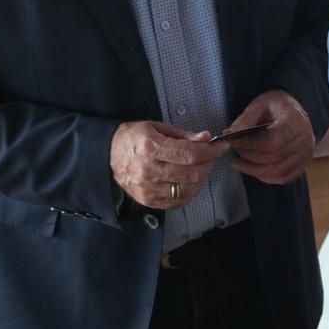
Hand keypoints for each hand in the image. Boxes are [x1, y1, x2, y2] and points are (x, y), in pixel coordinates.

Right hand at [111, 121, 227, 210]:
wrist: (106, 156)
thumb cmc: (132, 138)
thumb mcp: (156, 127)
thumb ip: (183, 135)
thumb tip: (206, 138)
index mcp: (151, 148)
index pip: (190, 154)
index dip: (211, 151)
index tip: (221, 146)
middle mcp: (149, 170)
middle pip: (192, 174)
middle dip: (208, 164)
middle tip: (210, 156)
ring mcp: (148, 188)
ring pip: (188, 189)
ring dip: (201, 178)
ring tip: (199, 167)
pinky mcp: (148, 200)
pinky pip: (177, 201)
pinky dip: (189, 191)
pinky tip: (189, 181)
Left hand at [221, 89, 314, 185]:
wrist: (296, 112)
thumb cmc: (277, 106)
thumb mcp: (260, 104)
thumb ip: (245, 119)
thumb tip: (229, 135)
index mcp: (294, 121)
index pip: (272, 140)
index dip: (249, 144)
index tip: (232, 141)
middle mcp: (305, 139)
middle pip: (273, 157)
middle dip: (248, 156)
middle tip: (234, 150)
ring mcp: (306, 154)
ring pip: (277, 171)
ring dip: (253, 170)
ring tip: (238, 162)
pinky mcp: (302, 165)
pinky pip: (283, 178)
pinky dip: (265, 177)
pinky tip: (253, 168)